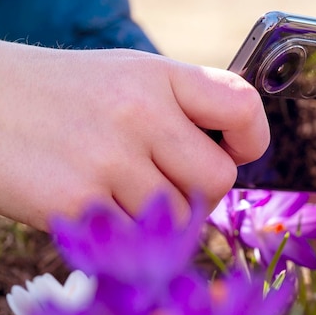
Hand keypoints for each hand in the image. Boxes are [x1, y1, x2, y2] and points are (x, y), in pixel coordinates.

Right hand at [0, 39, 268, 229]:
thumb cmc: (64, 93)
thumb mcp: (128, 76)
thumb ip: (183, 107)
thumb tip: (233, 153)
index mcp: (159, 75)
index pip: (242, 105)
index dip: (251, 137)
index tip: (236, 150)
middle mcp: (140, 112)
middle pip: (219, 178)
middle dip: (202, 190)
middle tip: (169, 181)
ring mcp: (109, 159)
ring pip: (180, 218)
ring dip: (161, 217)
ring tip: (124, 191)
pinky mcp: (77, 203)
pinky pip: (136, 240)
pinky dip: (125, 235)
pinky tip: (100, 207)